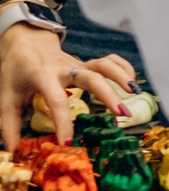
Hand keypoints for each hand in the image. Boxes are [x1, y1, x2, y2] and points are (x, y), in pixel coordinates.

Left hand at [0, 18, 134, 151]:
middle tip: (121, 114)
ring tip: (135, 93)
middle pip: (91, 78)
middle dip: (108, 94)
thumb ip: (9, 122)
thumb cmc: (15, 70)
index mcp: (43, 76)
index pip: (57, 101)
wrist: (24, 42)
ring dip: (122, 77)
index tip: (68, 142)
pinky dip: (123, 68)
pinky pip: (109, 61)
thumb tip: (11, 148)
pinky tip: (131, 81)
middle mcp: (64, 68)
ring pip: (104, 65)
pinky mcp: (86, 63)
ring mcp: (78, 64)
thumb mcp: (6, 95)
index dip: (63, 123)